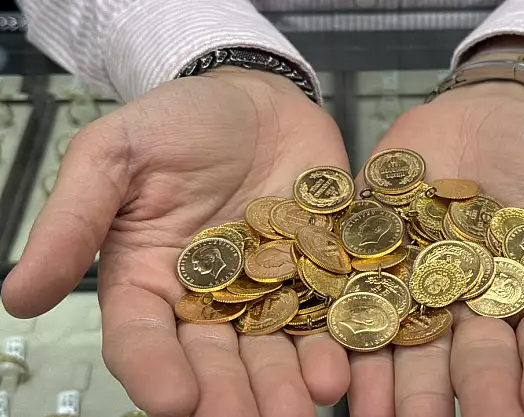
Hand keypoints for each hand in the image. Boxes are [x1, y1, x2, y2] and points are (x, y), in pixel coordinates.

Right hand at [1, 68, 350, 416]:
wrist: (255, 99)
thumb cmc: (179, 121)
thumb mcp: (113, 154)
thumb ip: (73, 220)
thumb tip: (19, 296)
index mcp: (147, 278)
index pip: (141, 338)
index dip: (153, 371)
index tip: (172, 400)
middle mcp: (207, 297)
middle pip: (213, 359)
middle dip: (229, 393)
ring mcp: (266, 289)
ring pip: (271, 349)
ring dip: (284, 382)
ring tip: (302, 405)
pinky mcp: (315, 273)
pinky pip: (324, 314)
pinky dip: (332, 343)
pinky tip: (340, 366)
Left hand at [348, 82, 523, 416]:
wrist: (488, 112)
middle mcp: (476, 308)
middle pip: (473, 358)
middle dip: (472, 390)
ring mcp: (419, 285)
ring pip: (409, 344)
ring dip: (397, 385)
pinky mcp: (371, 256)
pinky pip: (355, 295)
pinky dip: (343, 330)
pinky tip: (333, 365)